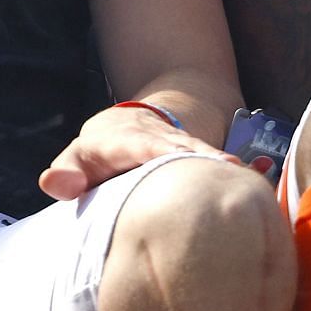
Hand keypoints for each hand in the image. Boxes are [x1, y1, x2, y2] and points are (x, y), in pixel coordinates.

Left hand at [39, 103, 239, 200]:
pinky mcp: (196, 155)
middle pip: (181, 145)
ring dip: (221, 162)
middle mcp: (157, 138)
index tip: (181, 159)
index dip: (160, 151)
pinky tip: (257, 178)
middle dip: (202, 156)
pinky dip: (232, 168)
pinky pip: (214, 161)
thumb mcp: (76, 158)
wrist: (123, 126)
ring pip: (201, 151)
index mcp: (125, 140)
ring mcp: (179, 144)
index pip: (142, 145)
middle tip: (229, 170)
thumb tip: (53, 185)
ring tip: (245, 176)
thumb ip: (65, 172)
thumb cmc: (96, 155)